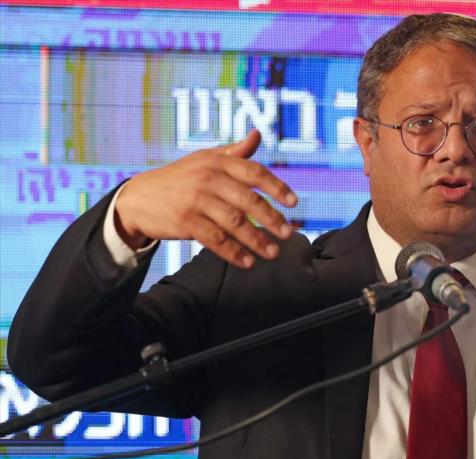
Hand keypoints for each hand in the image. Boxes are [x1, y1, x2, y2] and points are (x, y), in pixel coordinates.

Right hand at [114, 130, 297, 268]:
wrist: (137, 197)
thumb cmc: (180, 177)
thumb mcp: (205, 159)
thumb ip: (234, 152)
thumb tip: (257, 134)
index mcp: (217, 161)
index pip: (254, 172)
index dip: (277, 187)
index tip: (293, 202)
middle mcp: (207, 178)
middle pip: (248, 200)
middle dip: (272, 219)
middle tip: (288, 234)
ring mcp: (195, 200)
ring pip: (234, 222)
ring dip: (256, 240)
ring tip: (272, 252)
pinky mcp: (184, 221)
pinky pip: (215, 239)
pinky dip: (233, 252)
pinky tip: (247, 262)